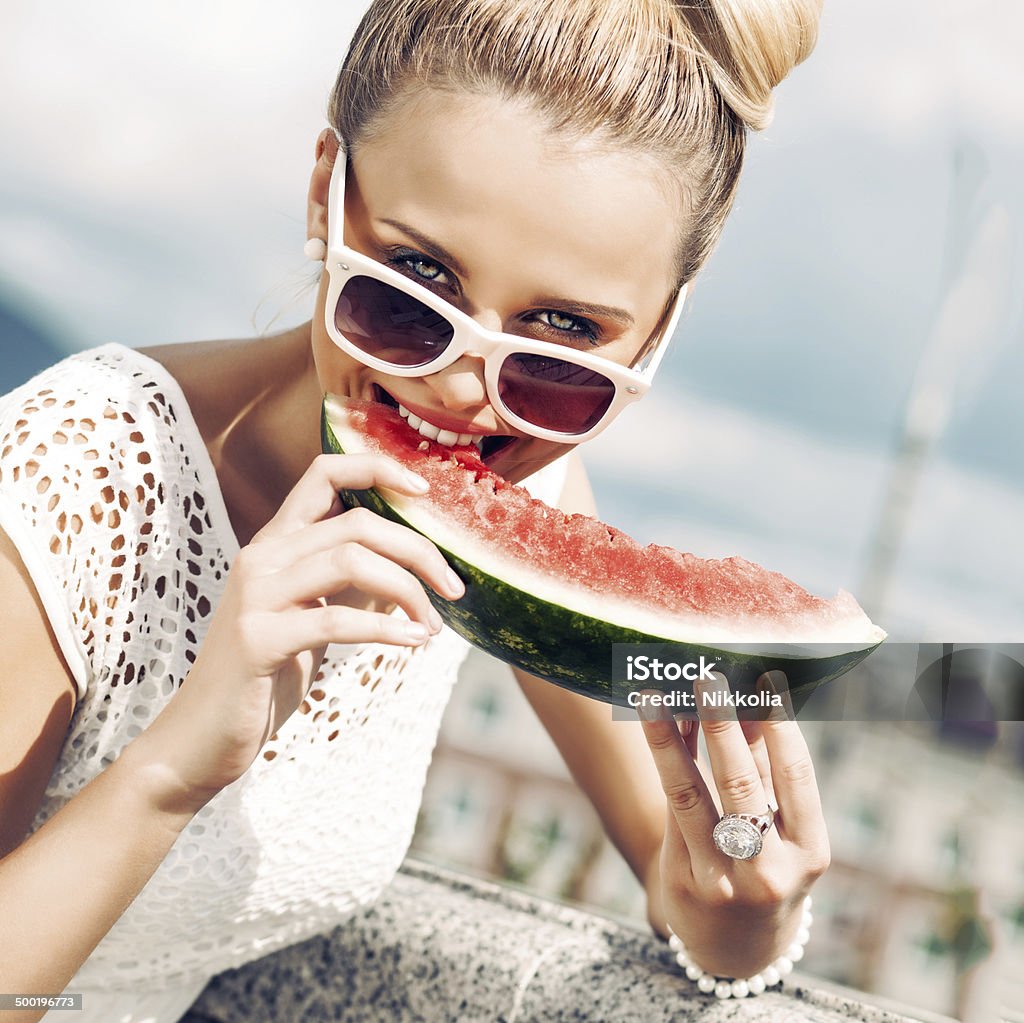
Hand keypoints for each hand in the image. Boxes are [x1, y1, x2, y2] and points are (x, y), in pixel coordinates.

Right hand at [129, 453, 463, 812]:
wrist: (202, 736)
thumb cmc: (267, 673)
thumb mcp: (316, 617)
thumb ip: (357, 586)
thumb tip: (419, 570)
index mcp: (277, 542)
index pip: (324, 472)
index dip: (377, 468)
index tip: (424, 490)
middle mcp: (262, 557)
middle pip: (358, 522)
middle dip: (419, 551)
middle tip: (454, 588)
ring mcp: (255, 595)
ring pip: (351, 560)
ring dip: (408, 590)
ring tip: (433, 624)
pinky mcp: (257, 640)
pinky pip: (335, 620)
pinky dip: (386, 629)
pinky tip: (414, 643)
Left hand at [637, 670, 829, 979]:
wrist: (739, 949)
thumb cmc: (770, 867)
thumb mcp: (786, 831)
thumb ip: (769, 768)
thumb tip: (752, 698)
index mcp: (809, 853)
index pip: (795, 778)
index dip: (779, 726)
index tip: (763, 679)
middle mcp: (768, 871)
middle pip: (739, 785)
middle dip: (721, 727)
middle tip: (705, 677)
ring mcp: (721, 880)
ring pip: (691, 795)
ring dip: (671, 740)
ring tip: (654, 697)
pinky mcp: (683, 880)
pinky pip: (672, 809)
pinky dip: (665, 762)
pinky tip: (656, 725)